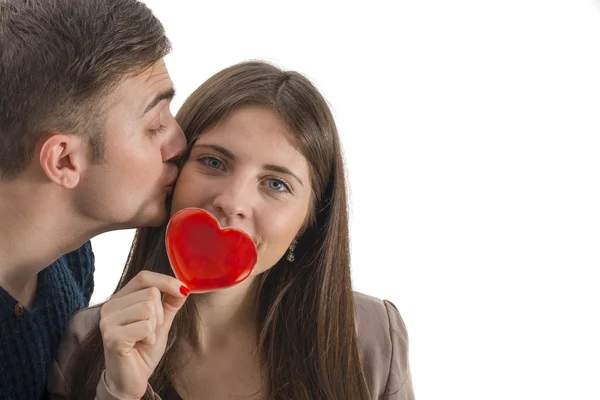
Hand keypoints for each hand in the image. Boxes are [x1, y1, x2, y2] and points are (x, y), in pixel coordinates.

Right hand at [100, 271, 188, 398]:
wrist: (132, 378)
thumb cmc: (143, 349)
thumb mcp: (161, 321)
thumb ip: (170, 303)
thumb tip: (183, 287)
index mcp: (120, 299)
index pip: (144, 277)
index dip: (166, 281)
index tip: (183, 290)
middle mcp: (110, 307)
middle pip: (150, 293)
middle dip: (160, 313)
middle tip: (151, 331)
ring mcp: (108, 321)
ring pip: (149, 308)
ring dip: (155, 327)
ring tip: (144, 338)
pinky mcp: (112, 337)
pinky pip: (146, 326)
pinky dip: (150, 338)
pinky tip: (140, 345)